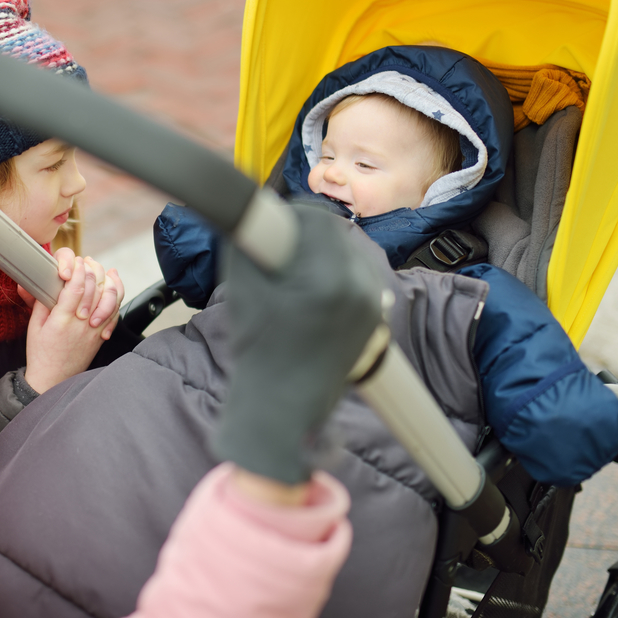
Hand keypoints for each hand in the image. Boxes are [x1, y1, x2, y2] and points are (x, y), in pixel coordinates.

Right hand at [22, 256, 119, 392]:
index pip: (75, 287)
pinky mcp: (103, 335)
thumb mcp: (34, 326)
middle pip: (94, 288)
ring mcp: (95, 330)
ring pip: (109, 298)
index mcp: (61, 320)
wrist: (53, 379)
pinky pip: (116, 311)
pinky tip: (113, 282)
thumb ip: (42, 303)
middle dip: (92, 269)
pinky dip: (117, 294)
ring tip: (98, 267)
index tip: (75, 262)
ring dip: (106, 278)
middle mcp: (81, 324)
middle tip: (85, 261)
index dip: (78, 270)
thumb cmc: (41, 353)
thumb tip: (47, 281)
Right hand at [213, 202, 384, 484]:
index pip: (317, 220)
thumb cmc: (256, 349)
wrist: (280, 407)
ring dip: (323, 256)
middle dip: (308, 237)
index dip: (292, 216)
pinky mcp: (374, 318)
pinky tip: (312, 297)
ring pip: (349, 255)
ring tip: (294, 279)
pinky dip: (335, 277)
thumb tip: (256, 210)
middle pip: (337, 235)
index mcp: (328, 279)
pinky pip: (357, 278)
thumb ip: (251, 239)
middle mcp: (360, 288)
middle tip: (280, 254)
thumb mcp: (243, 287)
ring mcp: (372, 305)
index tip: (274, 225)